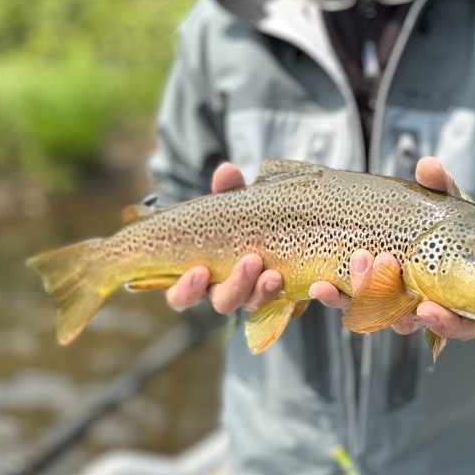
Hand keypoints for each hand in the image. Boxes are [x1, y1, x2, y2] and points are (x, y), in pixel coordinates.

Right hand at [166, 163, 283, 313]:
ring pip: (252, 303)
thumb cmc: (236, 219)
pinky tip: (293, 280)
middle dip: (237, 285)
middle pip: (223, 302)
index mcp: (199, 277)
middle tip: (251, 261)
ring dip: (262, 290)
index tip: (200, 271)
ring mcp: (250, 295)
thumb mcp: (231, 204)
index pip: (181, 296)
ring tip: (274, 273)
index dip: (186, 289)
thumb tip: (227, 171)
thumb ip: (227, 191)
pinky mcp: (276, 294)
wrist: (274, 225)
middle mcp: (222, 291)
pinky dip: (285, 292)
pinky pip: (280, 300)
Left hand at [309, 157, 474, 343]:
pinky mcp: (363, 297)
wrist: (413, 222)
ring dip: (356, 295)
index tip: (427, 308)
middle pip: (407, 320)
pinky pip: (349, 303)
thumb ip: (440, 185)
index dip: (444, 322)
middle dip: (389, 298)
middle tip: (381, 263)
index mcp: (455, 296)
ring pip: (373, 313)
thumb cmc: (441, 219)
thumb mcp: (444, 200)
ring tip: (344, 272)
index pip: (457, 324)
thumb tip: (428, 167)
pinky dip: (334, 295)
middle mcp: (422, 308)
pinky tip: (319, 284)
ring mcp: (390, 305)